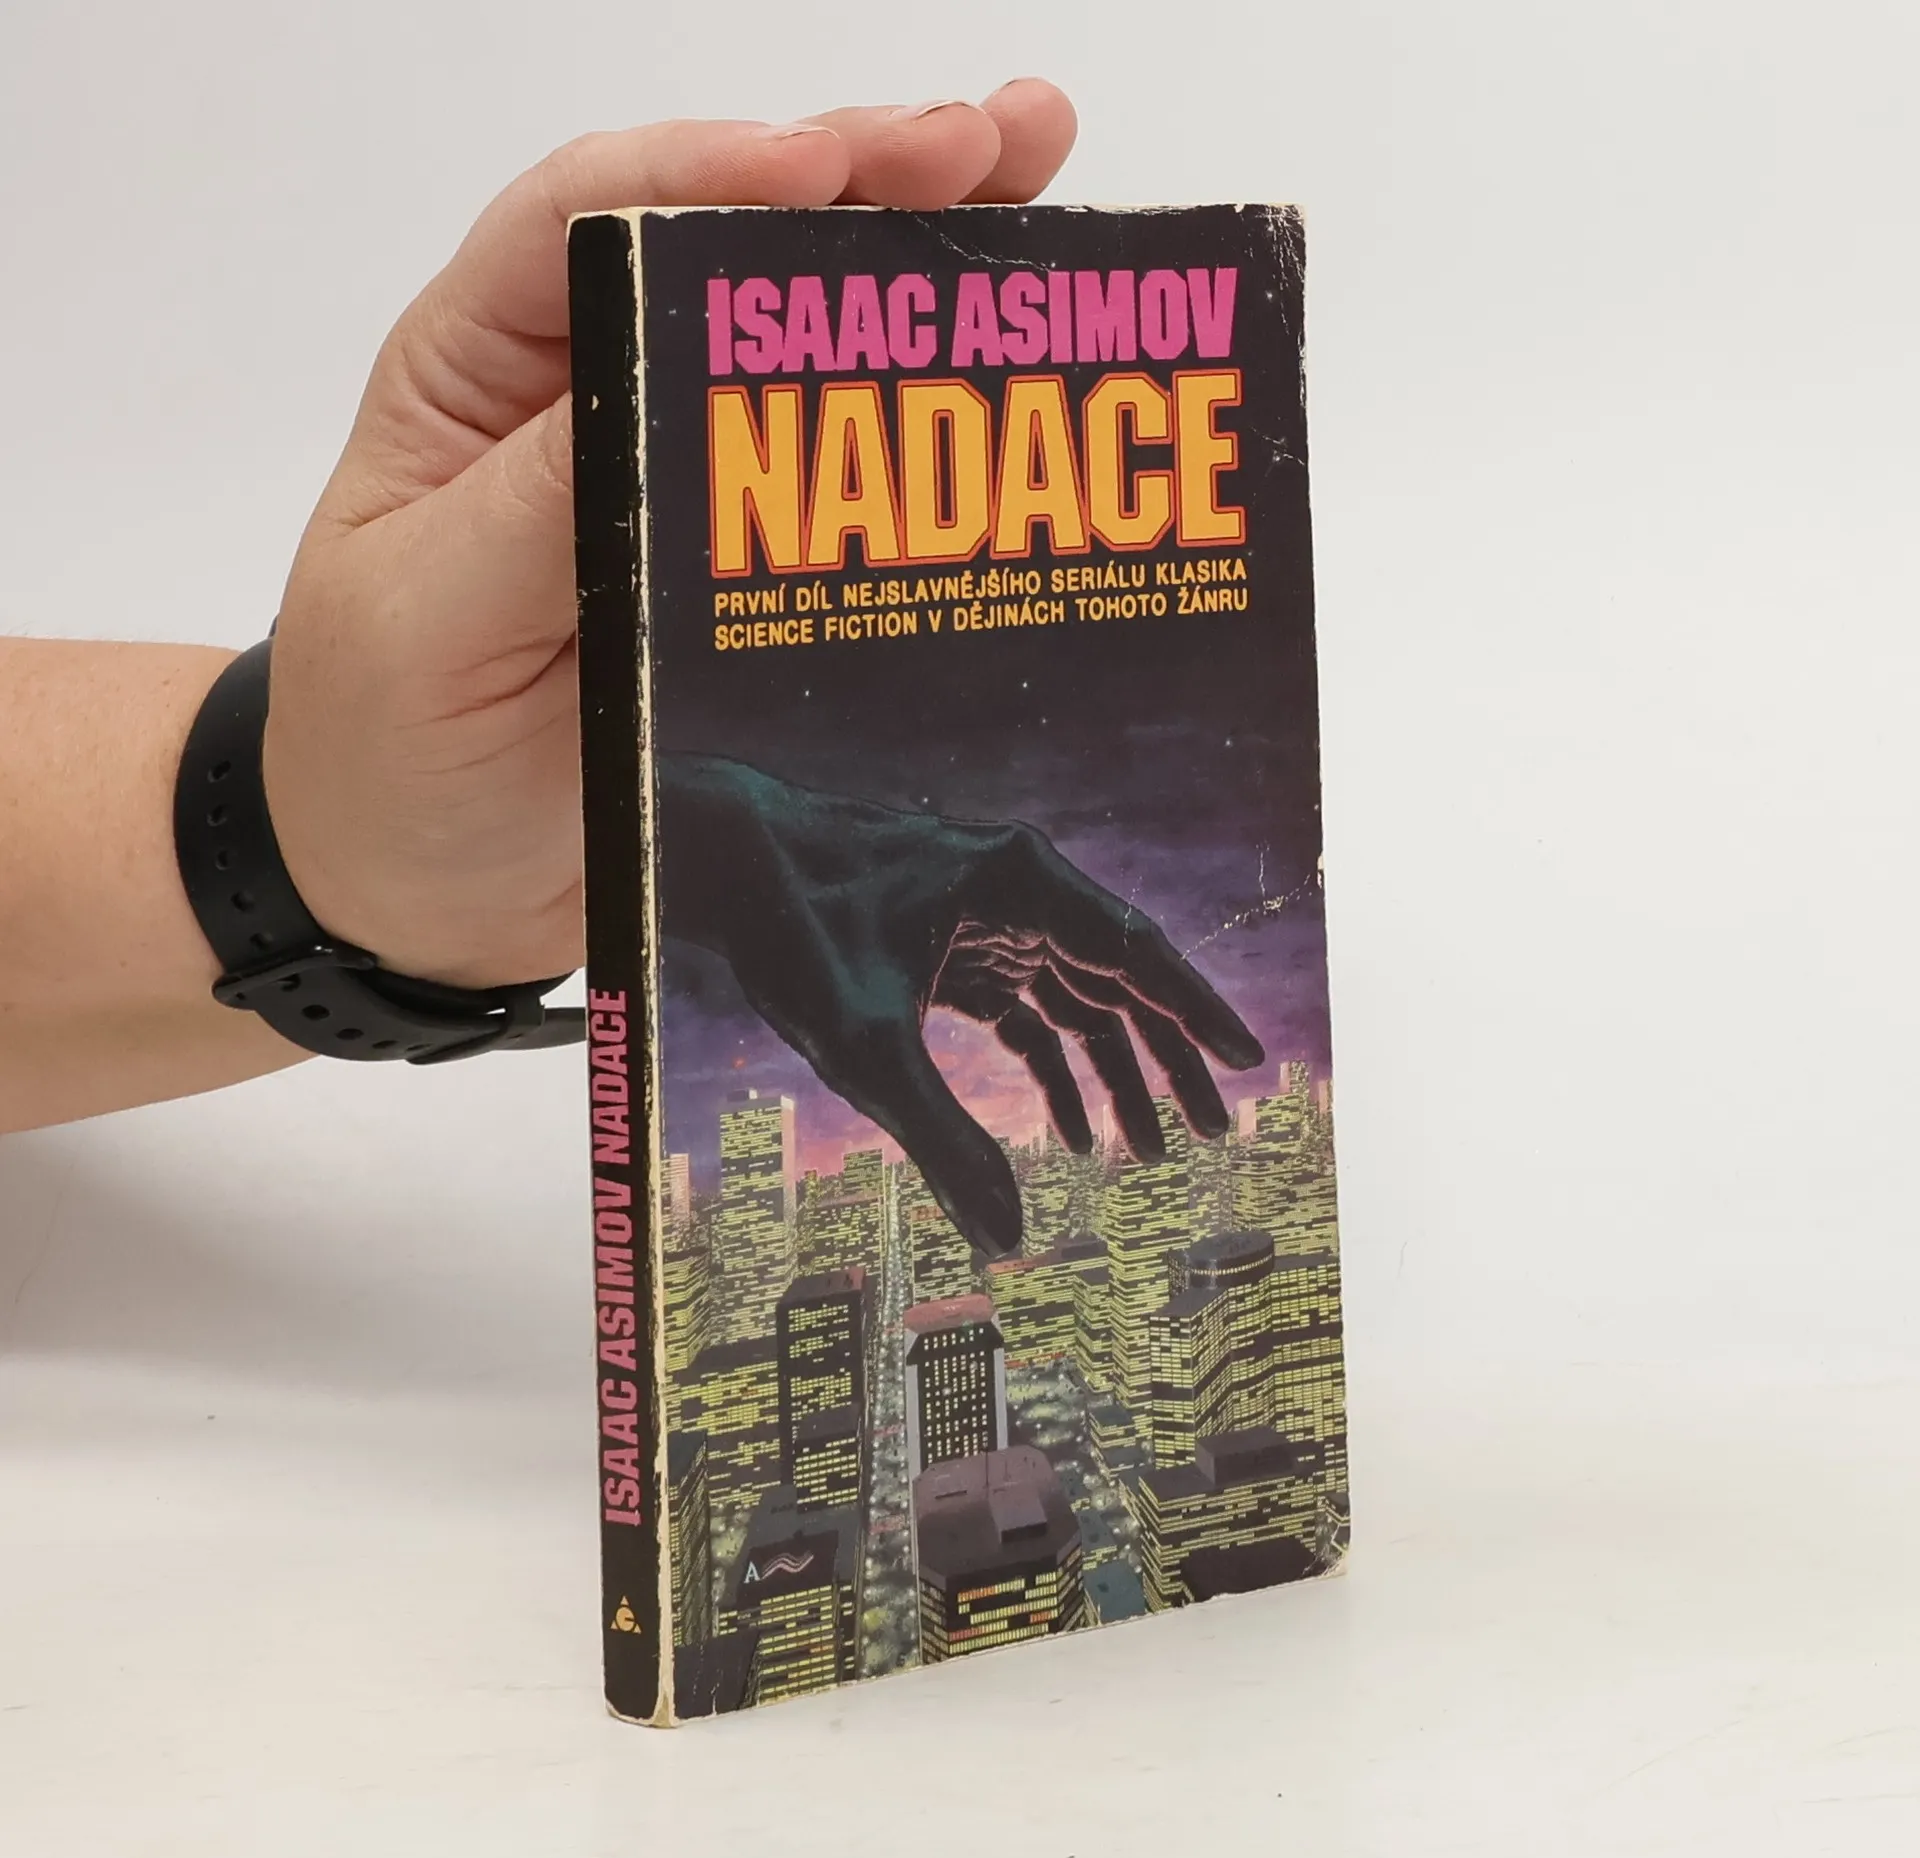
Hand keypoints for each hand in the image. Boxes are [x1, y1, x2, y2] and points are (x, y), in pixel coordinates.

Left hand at [260, 86, 1078, 989]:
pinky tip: (1015, 361)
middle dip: (861, 178)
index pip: (588, 220)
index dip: (710, 172)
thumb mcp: (428, 620)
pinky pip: (849, 482)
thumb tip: (669, 384)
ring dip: (921, 255)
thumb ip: (536, 507)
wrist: (422, 898)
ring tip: (1041, 179)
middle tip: (998, 142)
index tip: (829, 169)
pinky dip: (933, 421)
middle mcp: (595, 397)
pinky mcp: (750, 575)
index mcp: (485, 373)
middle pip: (728, 245)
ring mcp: (686, 487)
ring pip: (807, 342)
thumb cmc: (383, 750)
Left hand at [661, 756, 1264, 1257]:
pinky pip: (1028, 1012)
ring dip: (1113, 1074)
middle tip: (1213, 1135)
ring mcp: (990, 917)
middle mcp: (1019, 890)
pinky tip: (1068, 1137)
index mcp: (1018, 881)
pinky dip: (1049, 1070)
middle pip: (1119, 982)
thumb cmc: (794, 928)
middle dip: (1165, 1062)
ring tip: (1151, 1154)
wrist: (724, 866)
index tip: (1249, 1063)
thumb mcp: (867, 1046)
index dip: (1196, 1012)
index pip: (1134, 951)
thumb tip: (1005, 1241)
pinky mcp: (958, 945)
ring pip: (1078, 1001)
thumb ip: (942, 1142)